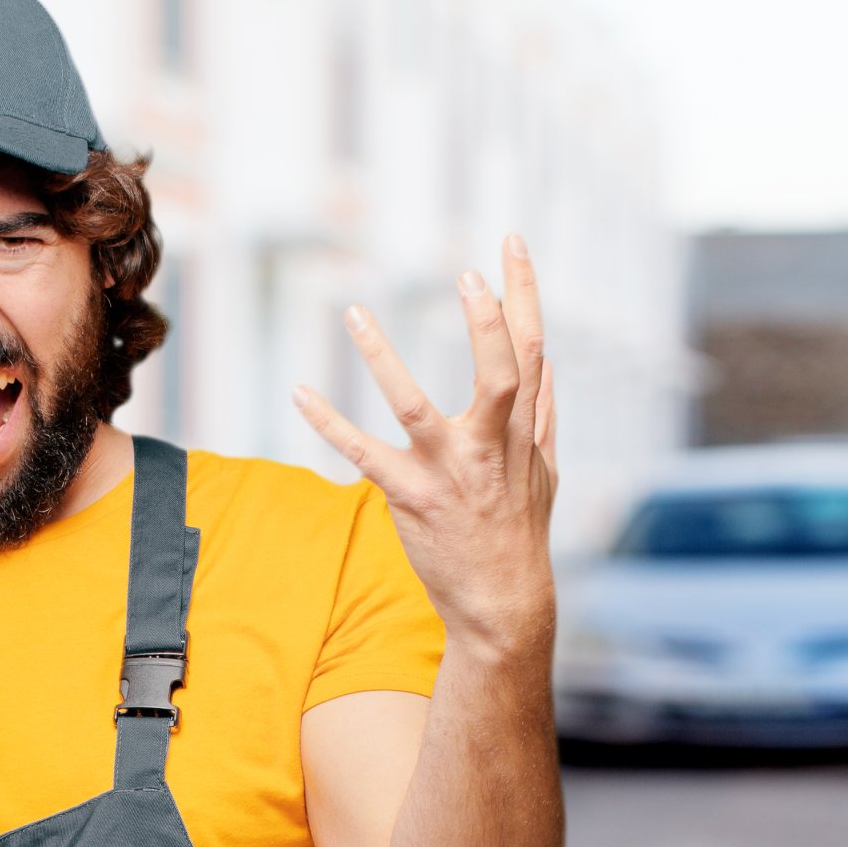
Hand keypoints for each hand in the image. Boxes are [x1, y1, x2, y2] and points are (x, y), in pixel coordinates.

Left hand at [292, 233, 556, 654]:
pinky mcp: (411, 497)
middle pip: (501, 374)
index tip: (508, 244)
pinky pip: (363, 454)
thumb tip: (548, 363)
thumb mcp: (544, 470)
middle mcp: (492, 446)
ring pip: (415, 406)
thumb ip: (541, 414)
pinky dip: (329, 423)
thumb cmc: (519, 530)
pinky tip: (300, 394)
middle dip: (487, 324)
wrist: (501, 601)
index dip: (523, 294)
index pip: (532, 349)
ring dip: (383, 359)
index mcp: (521, 429)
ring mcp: (451, 472)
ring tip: (354, 312)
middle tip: (464, 274)